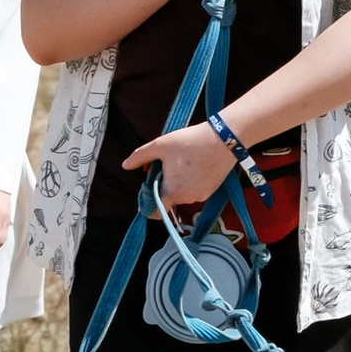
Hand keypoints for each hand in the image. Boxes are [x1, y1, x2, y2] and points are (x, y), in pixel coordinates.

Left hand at [123, 122, 246, 212]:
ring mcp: (201, 196)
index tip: (146, 194)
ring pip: (182, 194)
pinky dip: (191, 182)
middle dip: (164, 186)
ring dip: (178, 184)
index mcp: (172, 190)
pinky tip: (194, 165)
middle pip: (169, 199)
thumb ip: (140, 156)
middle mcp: (187, 198)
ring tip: (182, 162)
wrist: (224, 139)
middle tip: (166, 166)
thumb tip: (125, 165)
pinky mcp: (211, 191)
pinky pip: (195, 191)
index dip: (148, 206)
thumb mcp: (161, 145)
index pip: (156, 212)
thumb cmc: (190, 141)